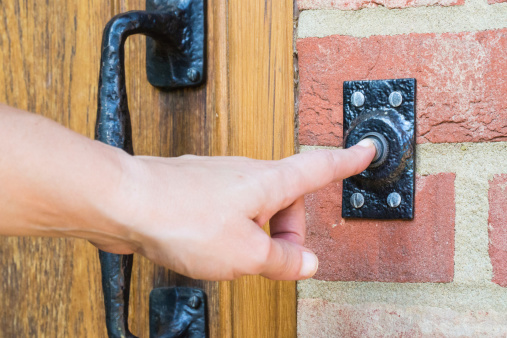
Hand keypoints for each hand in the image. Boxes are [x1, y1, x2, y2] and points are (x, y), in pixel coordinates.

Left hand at [92, 140, 374, 280]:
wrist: (125, 202)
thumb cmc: (182, 217)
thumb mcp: (246, 253)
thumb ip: (282, 261)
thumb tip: (307, 264)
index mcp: (270, 181)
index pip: (321, 167)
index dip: (348, 160)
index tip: (366, 149)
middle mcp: (247, 173)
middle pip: (287, 202)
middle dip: (287, 235)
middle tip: (272, 262)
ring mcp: (220, 180)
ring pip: (256, 210)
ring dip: (255, 237)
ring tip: (231, 257)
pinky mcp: (198, 191)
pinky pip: (228, 213)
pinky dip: (230, 233)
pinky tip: (208, 248)